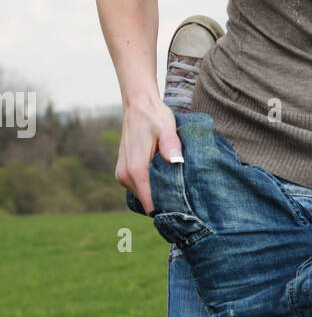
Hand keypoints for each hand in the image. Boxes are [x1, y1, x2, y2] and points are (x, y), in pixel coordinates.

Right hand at [115, 99, 183, 214]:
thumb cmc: (154, 116)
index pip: (150, 203)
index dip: (167, 209)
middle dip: (165, 202)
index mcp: (136, 169)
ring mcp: (122, 175)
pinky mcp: (123, 173)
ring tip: (176, 186)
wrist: (138, 105)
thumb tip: (175, 160)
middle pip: (148, 202)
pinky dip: (151, 187)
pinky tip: (164, 179)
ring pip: (143, 196)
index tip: (183, 211)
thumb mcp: (167, 127)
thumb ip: (171, 144)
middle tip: (185, 198)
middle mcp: (125, 175)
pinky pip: (139, 188)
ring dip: (158, 194)